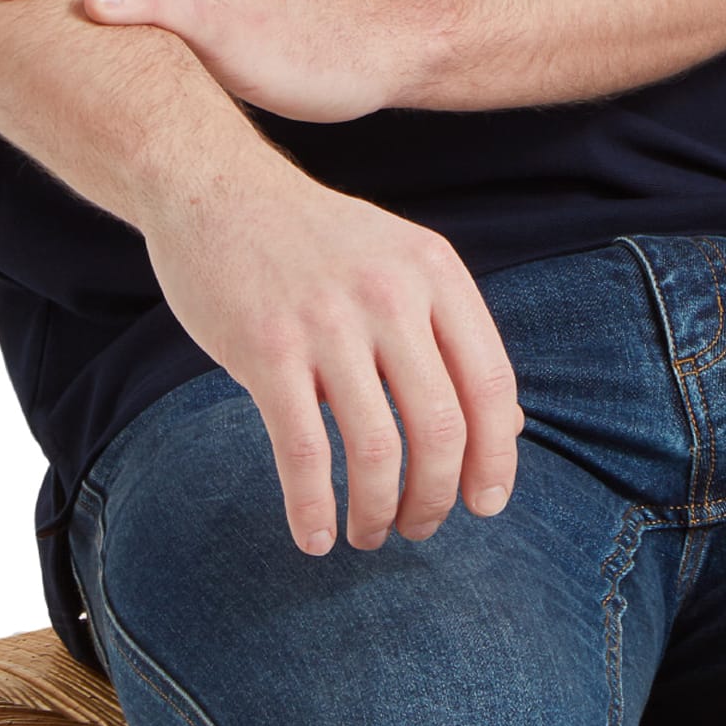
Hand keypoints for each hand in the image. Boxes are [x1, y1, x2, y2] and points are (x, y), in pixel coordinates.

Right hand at [144, 150, 525, 555]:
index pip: (491, 381)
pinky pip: (303, 450)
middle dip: (438, 497)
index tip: (487, 505)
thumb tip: (509, 430)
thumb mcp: (401, 265)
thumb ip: (452, 339)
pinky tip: (313, 536)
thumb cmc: (316, 242)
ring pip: (378, 448)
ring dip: (378, 511)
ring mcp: (328, 319)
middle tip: (421, 528)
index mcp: (434, 270)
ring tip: (369, 534)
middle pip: (442, 426)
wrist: (216, 189)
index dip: (497, 456)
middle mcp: (390, 292)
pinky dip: (312, 509)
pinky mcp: (268, 347)